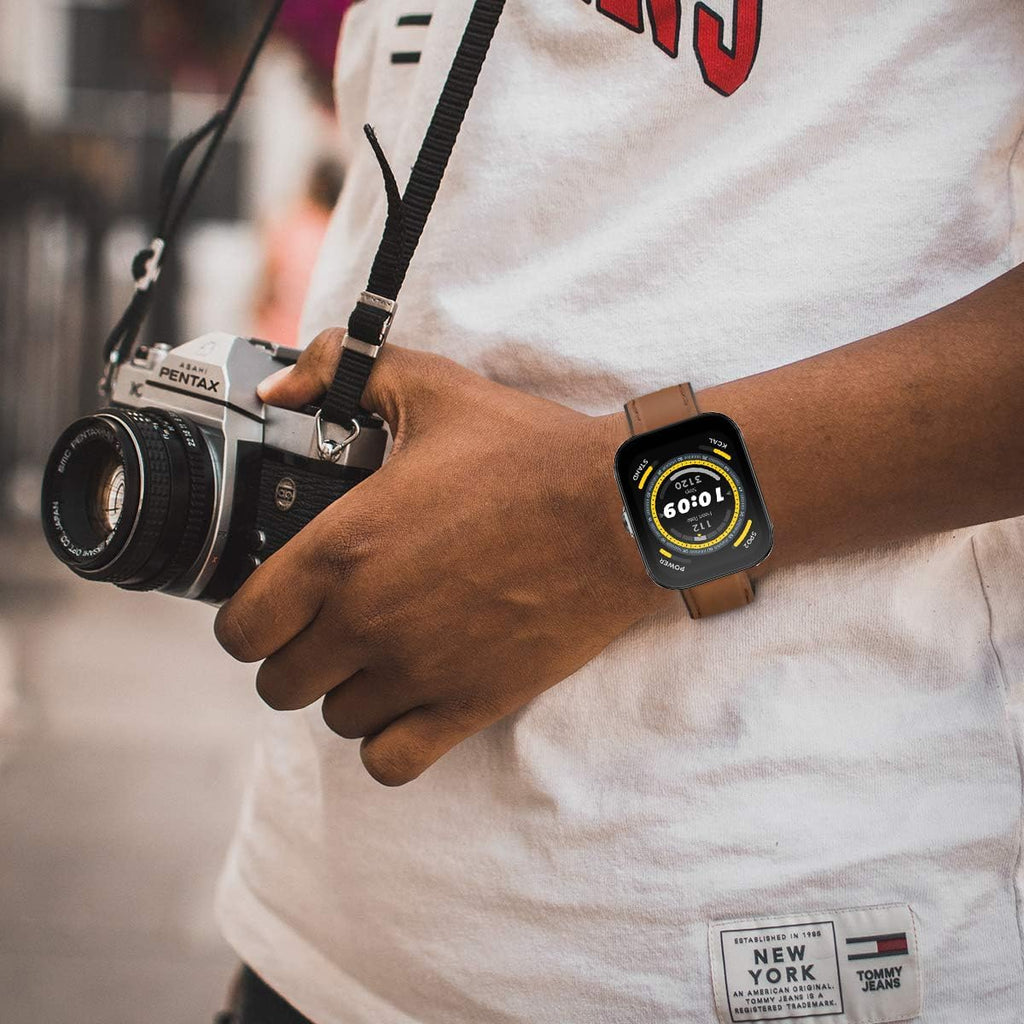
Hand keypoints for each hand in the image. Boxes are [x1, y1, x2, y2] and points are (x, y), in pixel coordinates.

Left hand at [214, 330, 673, 784]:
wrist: (620, 509)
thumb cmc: (528, 453)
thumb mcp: (432, 389)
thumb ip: (338, 371)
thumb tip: (277, 392)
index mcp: (342, 549)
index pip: (241, 629)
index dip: (248, 618)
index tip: (274, 604)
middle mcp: (366, 619)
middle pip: (280, 683)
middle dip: (295, 656)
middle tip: (329, 627)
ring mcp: (418, 670)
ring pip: (335, 720)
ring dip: (346, 692)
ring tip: (377, 657)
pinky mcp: (470, 703)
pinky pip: (392, 762)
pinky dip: (387, 743)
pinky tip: (407, 704)